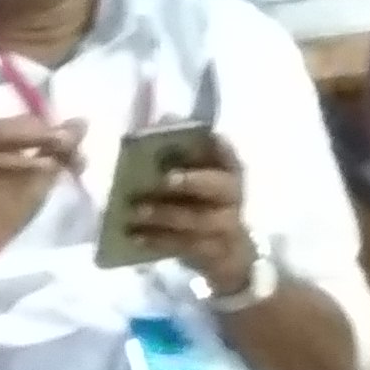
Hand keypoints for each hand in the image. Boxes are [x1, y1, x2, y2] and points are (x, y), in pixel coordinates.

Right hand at [0, 111, 84, 269]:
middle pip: (11, 124)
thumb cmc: (7, 209)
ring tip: (59, 149)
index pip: (26, 121)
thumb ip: (58, 151)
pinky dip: (17, 161)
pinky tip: (42, 167)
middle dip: (44, 132)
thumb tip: (82, 122)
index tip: (77, 142)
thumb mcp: (41, 178)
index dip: (53, 129)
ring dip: (31, 139)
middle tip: (70, 142)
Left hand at [119, 130, 256, 292]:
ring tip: (137, 211)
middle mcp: (232, 196)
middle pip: (219, 187)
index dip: (219, 145)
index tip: (206, 136)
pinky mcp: (212, 251)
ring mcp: (226, 226)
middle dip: (192, 181)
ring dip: (166, 214)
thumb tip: (165, 118)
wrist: (226, 250)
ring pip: (198, 220)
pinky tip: (136, 236)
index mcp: (230, 171)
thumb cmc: (205, 203)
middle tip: (165, 178)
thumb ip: (184, 152)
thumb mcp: (199, 177)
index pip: (229, 153)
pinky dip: (158, 240)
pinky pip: (184, 246)